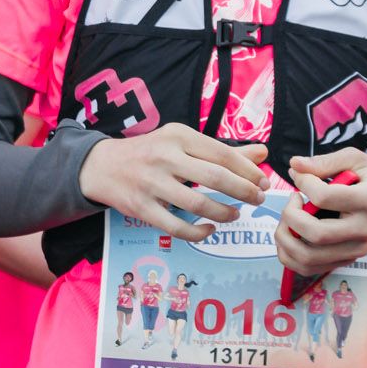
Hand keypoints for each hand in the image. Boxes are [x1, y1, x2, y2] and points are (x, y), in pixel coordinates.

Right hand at [78, 124, 267, 240]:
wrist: (103, 165)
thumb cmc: (152, 152)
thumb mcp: (184, 143)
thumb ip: (223, 152)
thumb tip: (263, 153)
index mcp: (178, 135)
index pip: (222, 154)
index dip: (248, 171)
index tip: (263, 182)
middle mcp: (165, 156)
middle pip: (215, 178)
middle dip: (244, 191)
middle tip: (257, 199)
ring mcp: (151, 183)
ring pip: (197, 204)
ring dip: (224, 213)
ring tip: (235, 214)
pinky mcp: (141, 208)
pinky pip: (176, 227)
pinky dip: (198, 232)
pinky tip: (210, 229)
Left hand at [276, 149, 366, 278]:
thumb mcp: (358, 159)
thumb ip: (325, 162)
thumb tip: (294, 166)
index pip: (325, 197)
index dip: (304, 183)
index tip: (301, 176)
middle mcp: (363, 230)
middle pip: (316, 234)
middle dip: (291, 216)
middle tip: (293, 199)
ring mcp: (356, 249)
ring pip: (309, 257)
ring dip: (286, 238)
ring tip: (289, 218)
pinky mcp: (347, 259)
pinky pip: (311, 267)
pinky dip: (290, 255)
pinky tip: (291, 234)